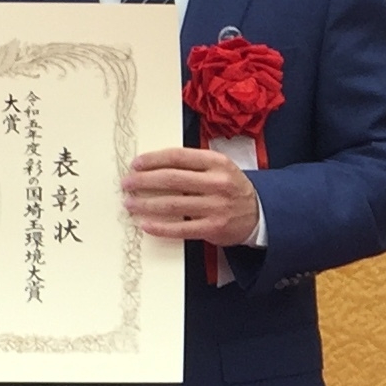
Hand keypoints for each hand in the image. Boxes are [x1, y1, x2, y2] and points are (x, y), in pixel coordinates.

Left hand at [123, 146, 261, 245]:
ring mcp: (216, 207)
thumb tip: (154, 166)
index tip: (136, 164)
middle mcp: (217, 183)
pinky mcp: (213, 228)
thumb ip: (193, 164)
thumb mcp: (220, 167)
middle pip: (172, 179)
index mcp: (217, 162)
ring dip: (146, 204)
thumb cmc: (231, 188)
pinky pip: (180, 229)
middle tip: (127, 184)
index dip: (153, 160)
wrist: (258, 213)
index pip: (178, 157)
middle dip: (144, 181)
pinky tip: (145, 224)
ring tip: (130, 204)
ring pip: (173, 204)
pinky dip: (160, 227)